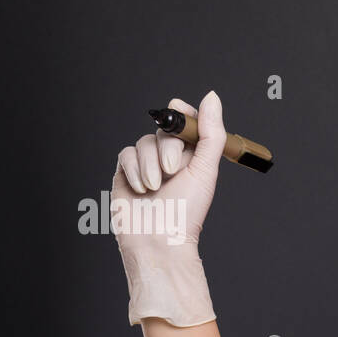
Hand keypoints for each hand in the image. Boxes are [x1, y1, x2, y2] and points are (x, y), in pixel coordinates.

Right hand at [110, 90, 225, 326]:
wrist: (158, 240)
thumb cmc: (186, 212)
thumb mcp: (206, 170)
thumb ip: (211, 133)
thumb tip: (211, 97)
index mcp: (196, 156)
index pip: (188, 121)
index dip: (184, 114)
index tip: (181, 111)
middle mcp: (172, 157)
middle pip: (166, 129)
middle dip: (169, 148)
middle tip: (173, 171)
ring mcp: (148, 164)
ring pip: (145, 141)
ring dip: (151, 164)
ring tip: (157, 187)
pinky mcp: (126, 171)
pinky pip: (126, 153)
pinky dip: (134, 169)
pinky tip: (141, 189)